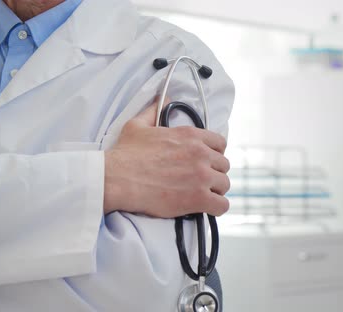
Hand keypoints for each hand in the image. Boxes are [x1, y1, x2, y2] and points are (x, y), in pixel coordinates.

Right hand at [103, 99, 230, 217]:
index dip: (215, 153)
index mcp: (190, 136)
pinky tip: (207, 208)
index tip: (207, 161)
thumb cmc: (126, 154)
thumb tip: (162, 99)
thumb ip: (154, 111)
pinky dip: (217, 207)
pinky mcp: (198, 198)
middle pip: (224, 164)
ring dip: (216, 190)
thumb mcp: (139, 125)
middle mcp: (200, 154)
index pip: (220, 143)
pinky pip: (221, 205)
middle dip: (215, 172)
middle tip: (202, 180)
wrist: (117, 179)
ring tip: (203, 194)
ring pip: (225, 184)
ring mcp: (201, 176)